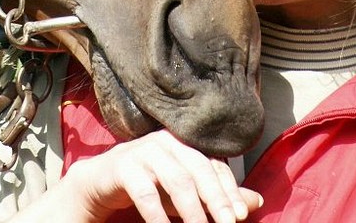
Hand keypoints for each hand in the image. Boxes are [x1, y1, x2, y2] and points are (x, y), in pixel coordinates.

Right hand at [54, 130, 262, 222]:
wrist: (99, 183)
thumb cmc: (147, 186)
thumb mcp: (183, 193)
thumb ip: (215, 196)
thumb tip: (256, 201)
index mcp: (183, 144)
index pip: (213, 163)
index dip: (229, 189)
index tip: (242, 216)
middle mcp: (166, 141)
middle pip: (198, 168)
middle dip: (216, 198)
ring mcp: (143, 151)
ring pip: (176, 179)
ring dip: (192, 209)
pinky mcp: (123, 166)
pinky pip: (145, 192)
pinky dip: (157, 215)